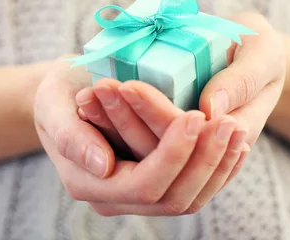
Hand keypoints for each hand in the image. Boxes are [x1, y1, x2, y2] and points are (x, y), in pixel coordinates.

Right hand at [34, 58, 245, 215]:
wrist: (66, 97)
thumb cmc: (58, 93)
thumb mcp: (51, 103)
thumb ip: (70, 135)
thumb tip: (101, 165)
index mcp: (89, 182)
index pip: (144, 184)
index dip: (173, 154)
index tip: (195, 116)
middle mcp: (116, 197)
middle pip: (174, 197)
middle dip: (205, 161)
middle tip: (229, 123)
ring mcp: (138, 193)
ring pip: (190, 197)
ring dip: (218, 165)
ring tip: (238, 129)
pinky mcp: (158, 181)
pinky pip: (195, 186)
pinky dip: (220, 167)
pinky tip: (238, 143)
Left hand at [80, 11, 284, 158]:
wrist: (251, 57)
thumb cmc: (260, 49)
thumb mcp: (263, 53)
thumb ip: (243, 80)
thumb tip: (210, 110)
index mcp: (236, 133)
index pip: (188, 135)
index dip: (155, 113)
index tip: (127, 84)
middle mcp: (207, 152)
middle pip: (159, 152)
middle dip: (125, 119)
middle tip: (99, 87)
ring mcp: (186, 151)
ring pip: (143, 153)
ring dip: (113, 124)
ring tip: (89, 95)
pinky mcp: (166, 141)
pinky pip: (136, 144)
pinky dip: (111, 124)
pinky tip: (90, 104)